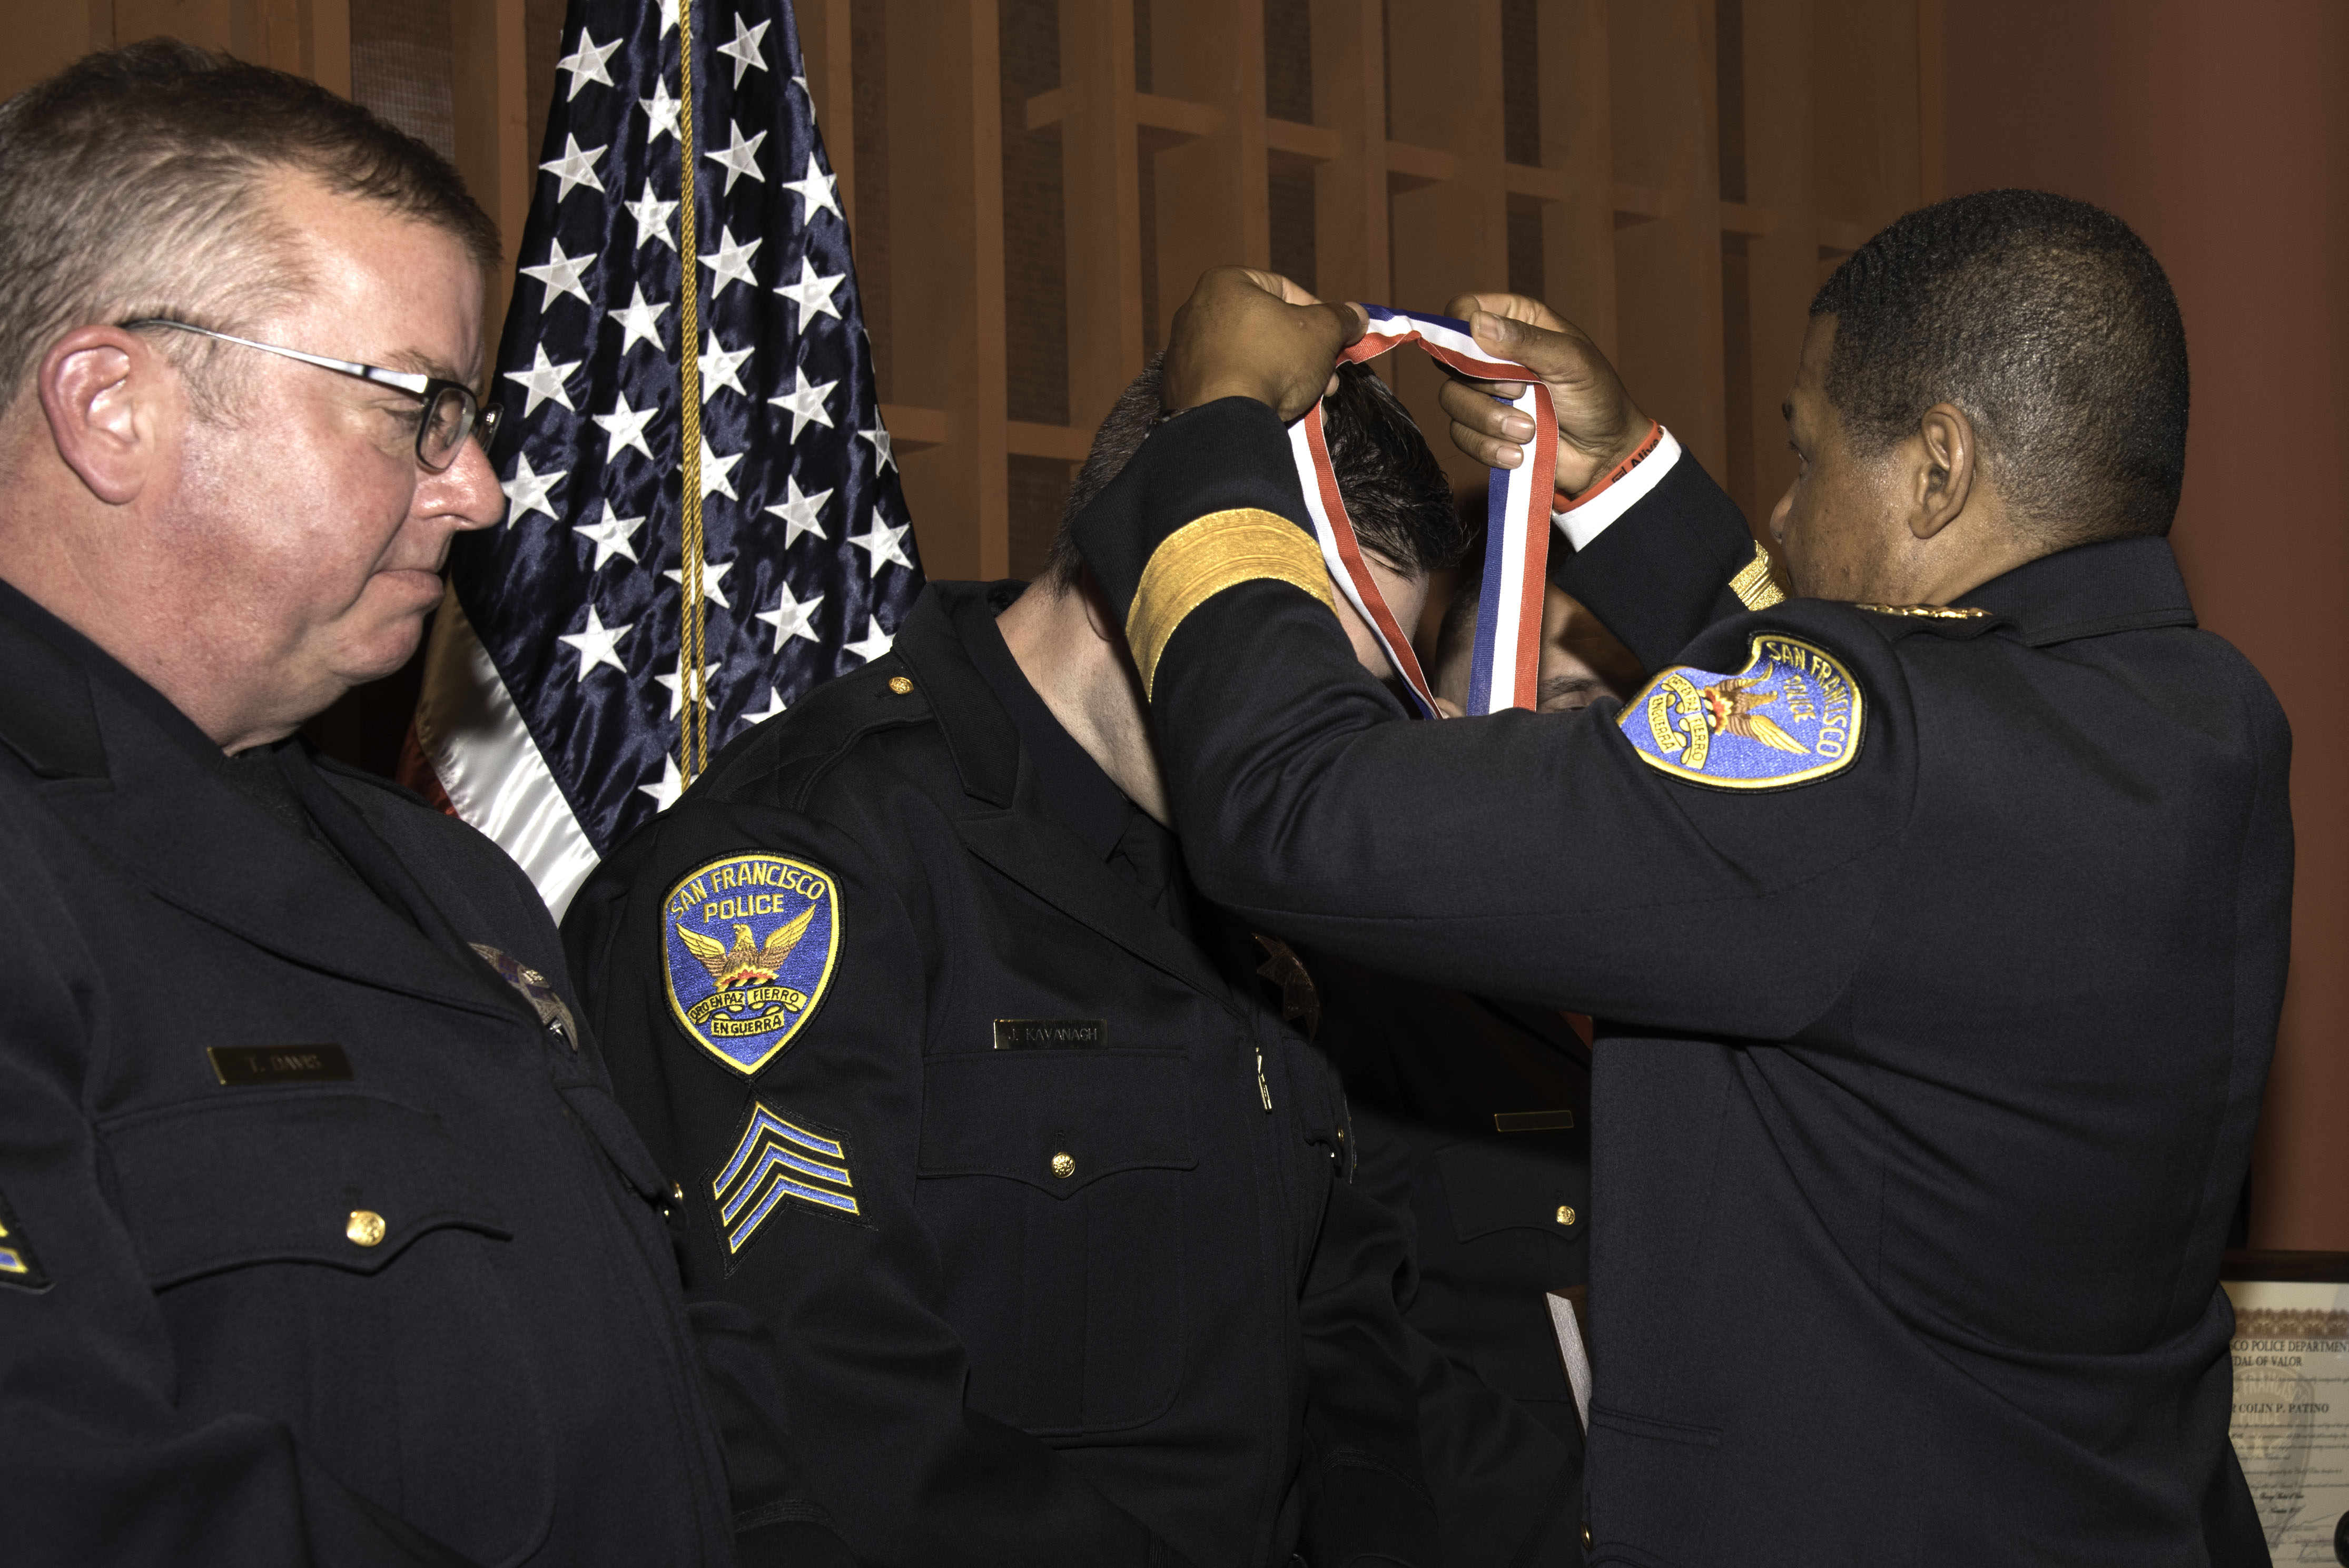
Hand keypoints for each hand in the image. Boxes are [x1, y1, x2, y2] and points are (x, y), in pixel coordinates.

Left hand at [1162, 267, 1366, 422]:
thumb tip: (1357, 314)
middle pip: (1269, 329)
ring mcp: (1187, 352)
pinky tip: (1285, 416)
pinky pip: (1232, 385)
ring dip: (1291, 382)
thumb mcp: (1322, 332)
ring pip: (1254, 361)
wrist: (1224, 420)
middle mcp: (1197, 311)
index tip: (1337, 339)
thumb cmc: (1271, 361)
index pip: (1284, 289)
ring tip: (1315, 404)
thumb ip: (1341, 318)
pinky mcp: (1184, 388)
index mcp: (1225, 283)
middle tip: (1329, 380)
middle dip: (1307, 357)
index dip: (1319, 314)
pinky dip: (1259, 397)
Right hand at [1435, 292, 1649, 494]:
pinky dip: (1490, 447)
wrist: (1604, 454)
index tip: (1477, 351)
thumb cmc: (1597, 397)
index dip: (1460, 327)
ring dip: (1490, 420)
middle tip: (1522, 393)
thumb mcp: (1571, 360)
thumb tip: (1476, 323)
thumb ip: (1525, 340)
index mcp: (1516, 322)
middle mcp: (1493, 354)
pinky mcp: (1481, 429)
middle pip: (1450, 359)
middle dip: (1485, 384)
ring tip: (1529, 431)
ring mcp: (1484, 393)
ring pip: (1451, 400)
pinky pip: (1461, 435)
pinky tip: (1519, 453)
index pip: (1465, 309)